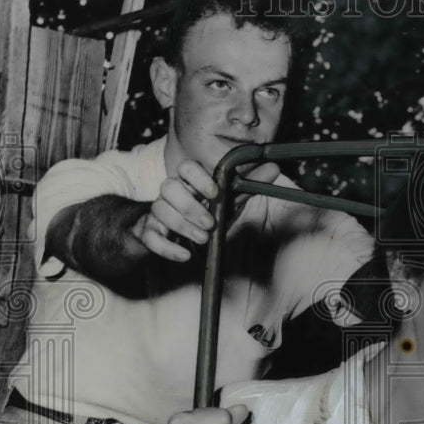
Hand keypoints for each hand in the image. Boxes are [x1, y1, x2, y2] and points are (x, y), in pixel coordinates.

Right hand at [132, 159, 279, 261]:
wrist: (175, 235)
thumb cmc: (204, 214)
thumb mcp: (228, 201)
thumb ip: (248, 186)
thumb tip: (274, 167)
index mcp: (189, 183)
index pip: (185, 168)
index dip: (197, 178)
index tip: (214, 192)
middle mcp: (171, 194)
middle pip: (169, 187)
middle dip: (190, 206)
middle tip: (209, 223)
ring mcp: (158, 213)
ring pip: (159, 210)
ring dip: (182, 226)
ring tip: (203, 238)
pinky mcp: (150, 233)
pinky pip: (150, 237)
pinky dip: (167, 248)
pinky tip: (185, 256)